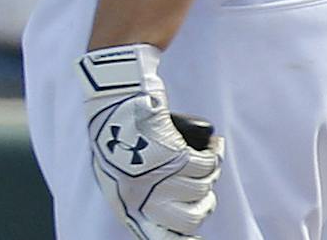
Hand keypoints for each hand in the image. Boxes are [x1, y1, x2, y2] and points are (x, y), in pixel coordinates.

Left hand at [80, 44, 224, 237]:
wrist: (111, 100)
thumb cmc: (116, 134)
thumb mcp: (119, 175)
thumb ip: (140, 199)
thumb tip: (172, 217)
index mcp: (127, 207)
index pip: (163, 239)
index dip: (186, 239)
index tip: (199, 239)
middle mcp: (141, 199)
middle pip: (191, 220)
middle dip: (203, 204)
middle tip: (201, 185)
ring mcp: (156, 179)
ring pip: (202, 190)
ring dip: (209, 173)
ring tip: (205, 157)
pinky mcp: (172, 157)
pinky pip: (207, 166)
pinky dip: (215, 156)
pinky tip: (213, 146)